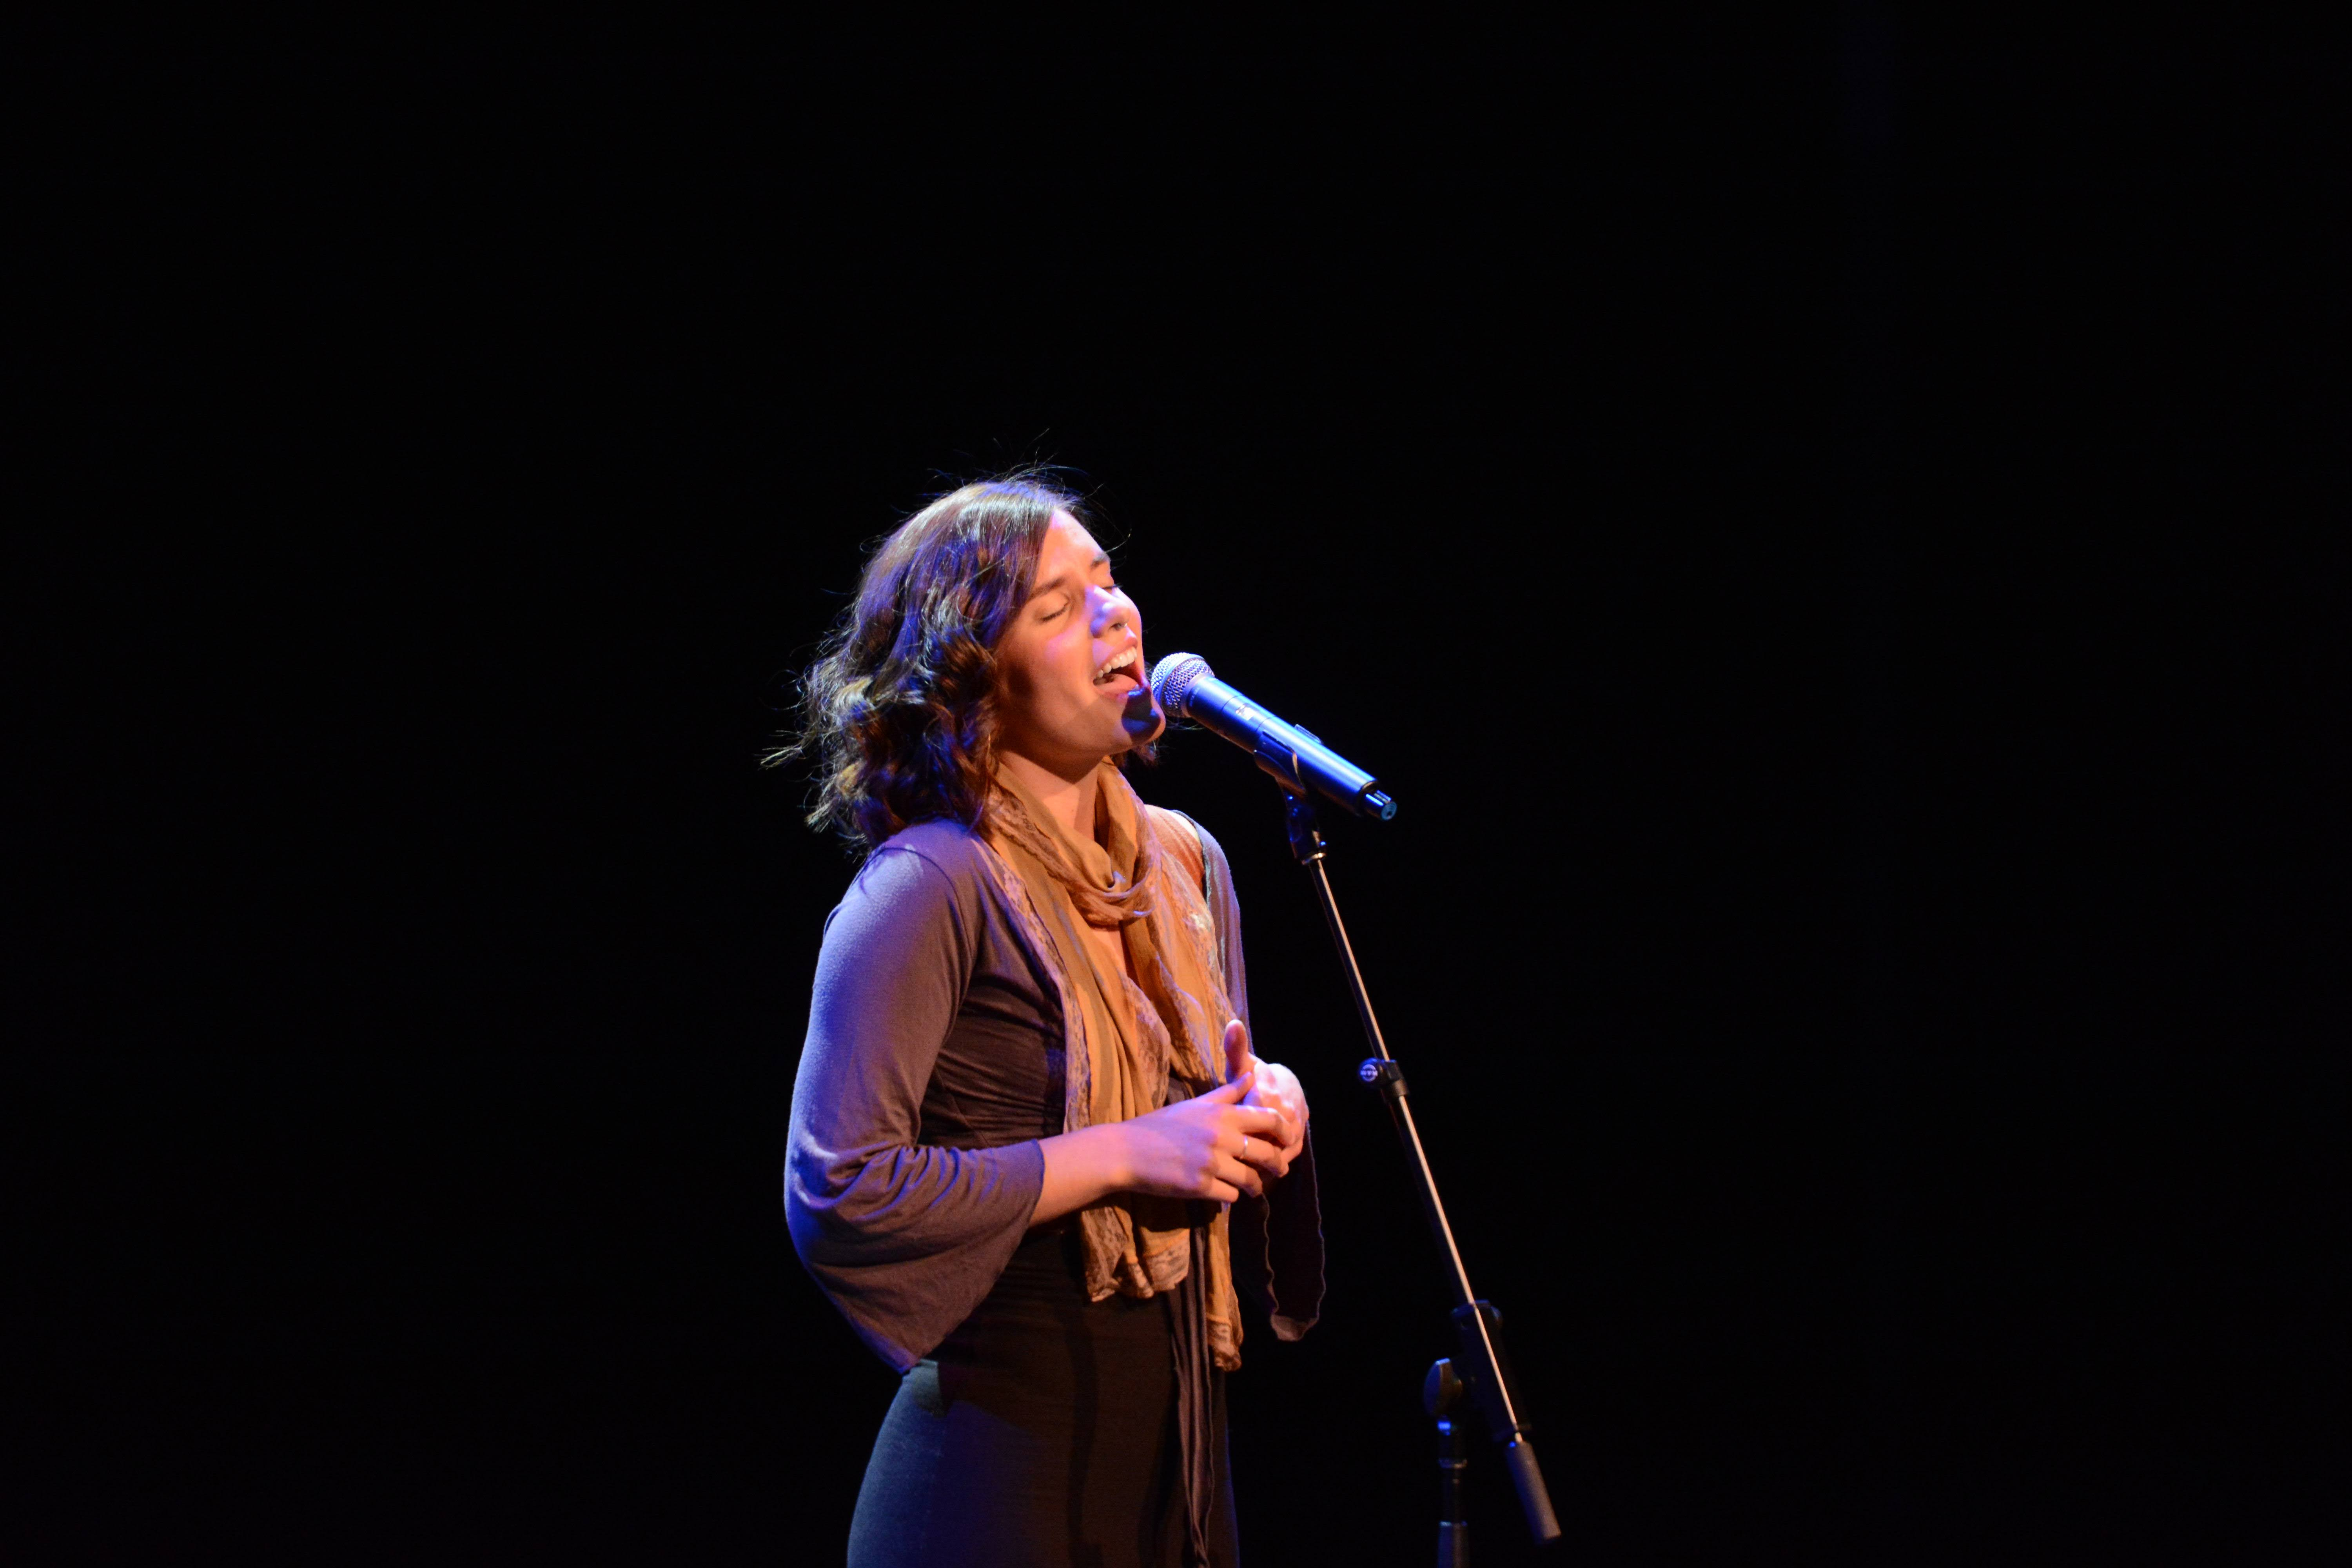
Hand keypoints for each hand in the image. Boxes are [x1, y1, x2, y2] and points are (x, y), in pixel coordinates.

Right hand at [1119, 1071, 1292, 1202]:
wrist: (1126, 1151)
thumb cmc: (1161, 1126)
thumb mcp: (1195, 1105)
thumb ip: (1228, 1093)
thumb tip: (1254, 1075)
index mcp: (1222, 1114)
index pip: (1269, 1119)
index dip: (1285, 1131)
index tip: (1289, 1140)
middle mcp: (1220, 1137)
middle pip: (1267, 1153)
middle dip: (1277, 1165)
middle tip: (1279, 1170)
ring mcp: (1210, 1163)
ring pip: (1250, 1179)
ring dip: (1254, 1186)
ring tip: (1253, 1188)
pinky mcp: (1200, 1186)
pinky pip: (1230, 1196)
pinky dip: (1230, 1196)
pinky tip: (1224, 1193)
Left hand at [1223, 1019, 1308, 1166]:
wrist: (1287, 1086)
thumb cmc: (1255, 1077)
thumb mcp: (1243, 1064)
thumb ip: (1236, 1048)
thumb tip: (1233, 1023)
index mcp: (1267, 1092)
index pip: (1254, 1114)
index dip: (1238, 1128)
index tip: (1221, 1137)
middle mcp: (1285, 1110)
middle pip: (1264, 1139)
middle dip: (1246, 1153)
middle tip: (1224, 1164)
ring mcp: (1294, 1128)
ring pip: (1275, 1154)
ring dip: (1257, 1166)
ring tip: (1233, 1174)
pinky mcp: (1297, 1142)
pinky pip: (1282, 1160)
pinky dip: (1267, 1169)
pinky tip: (1248, 1176)